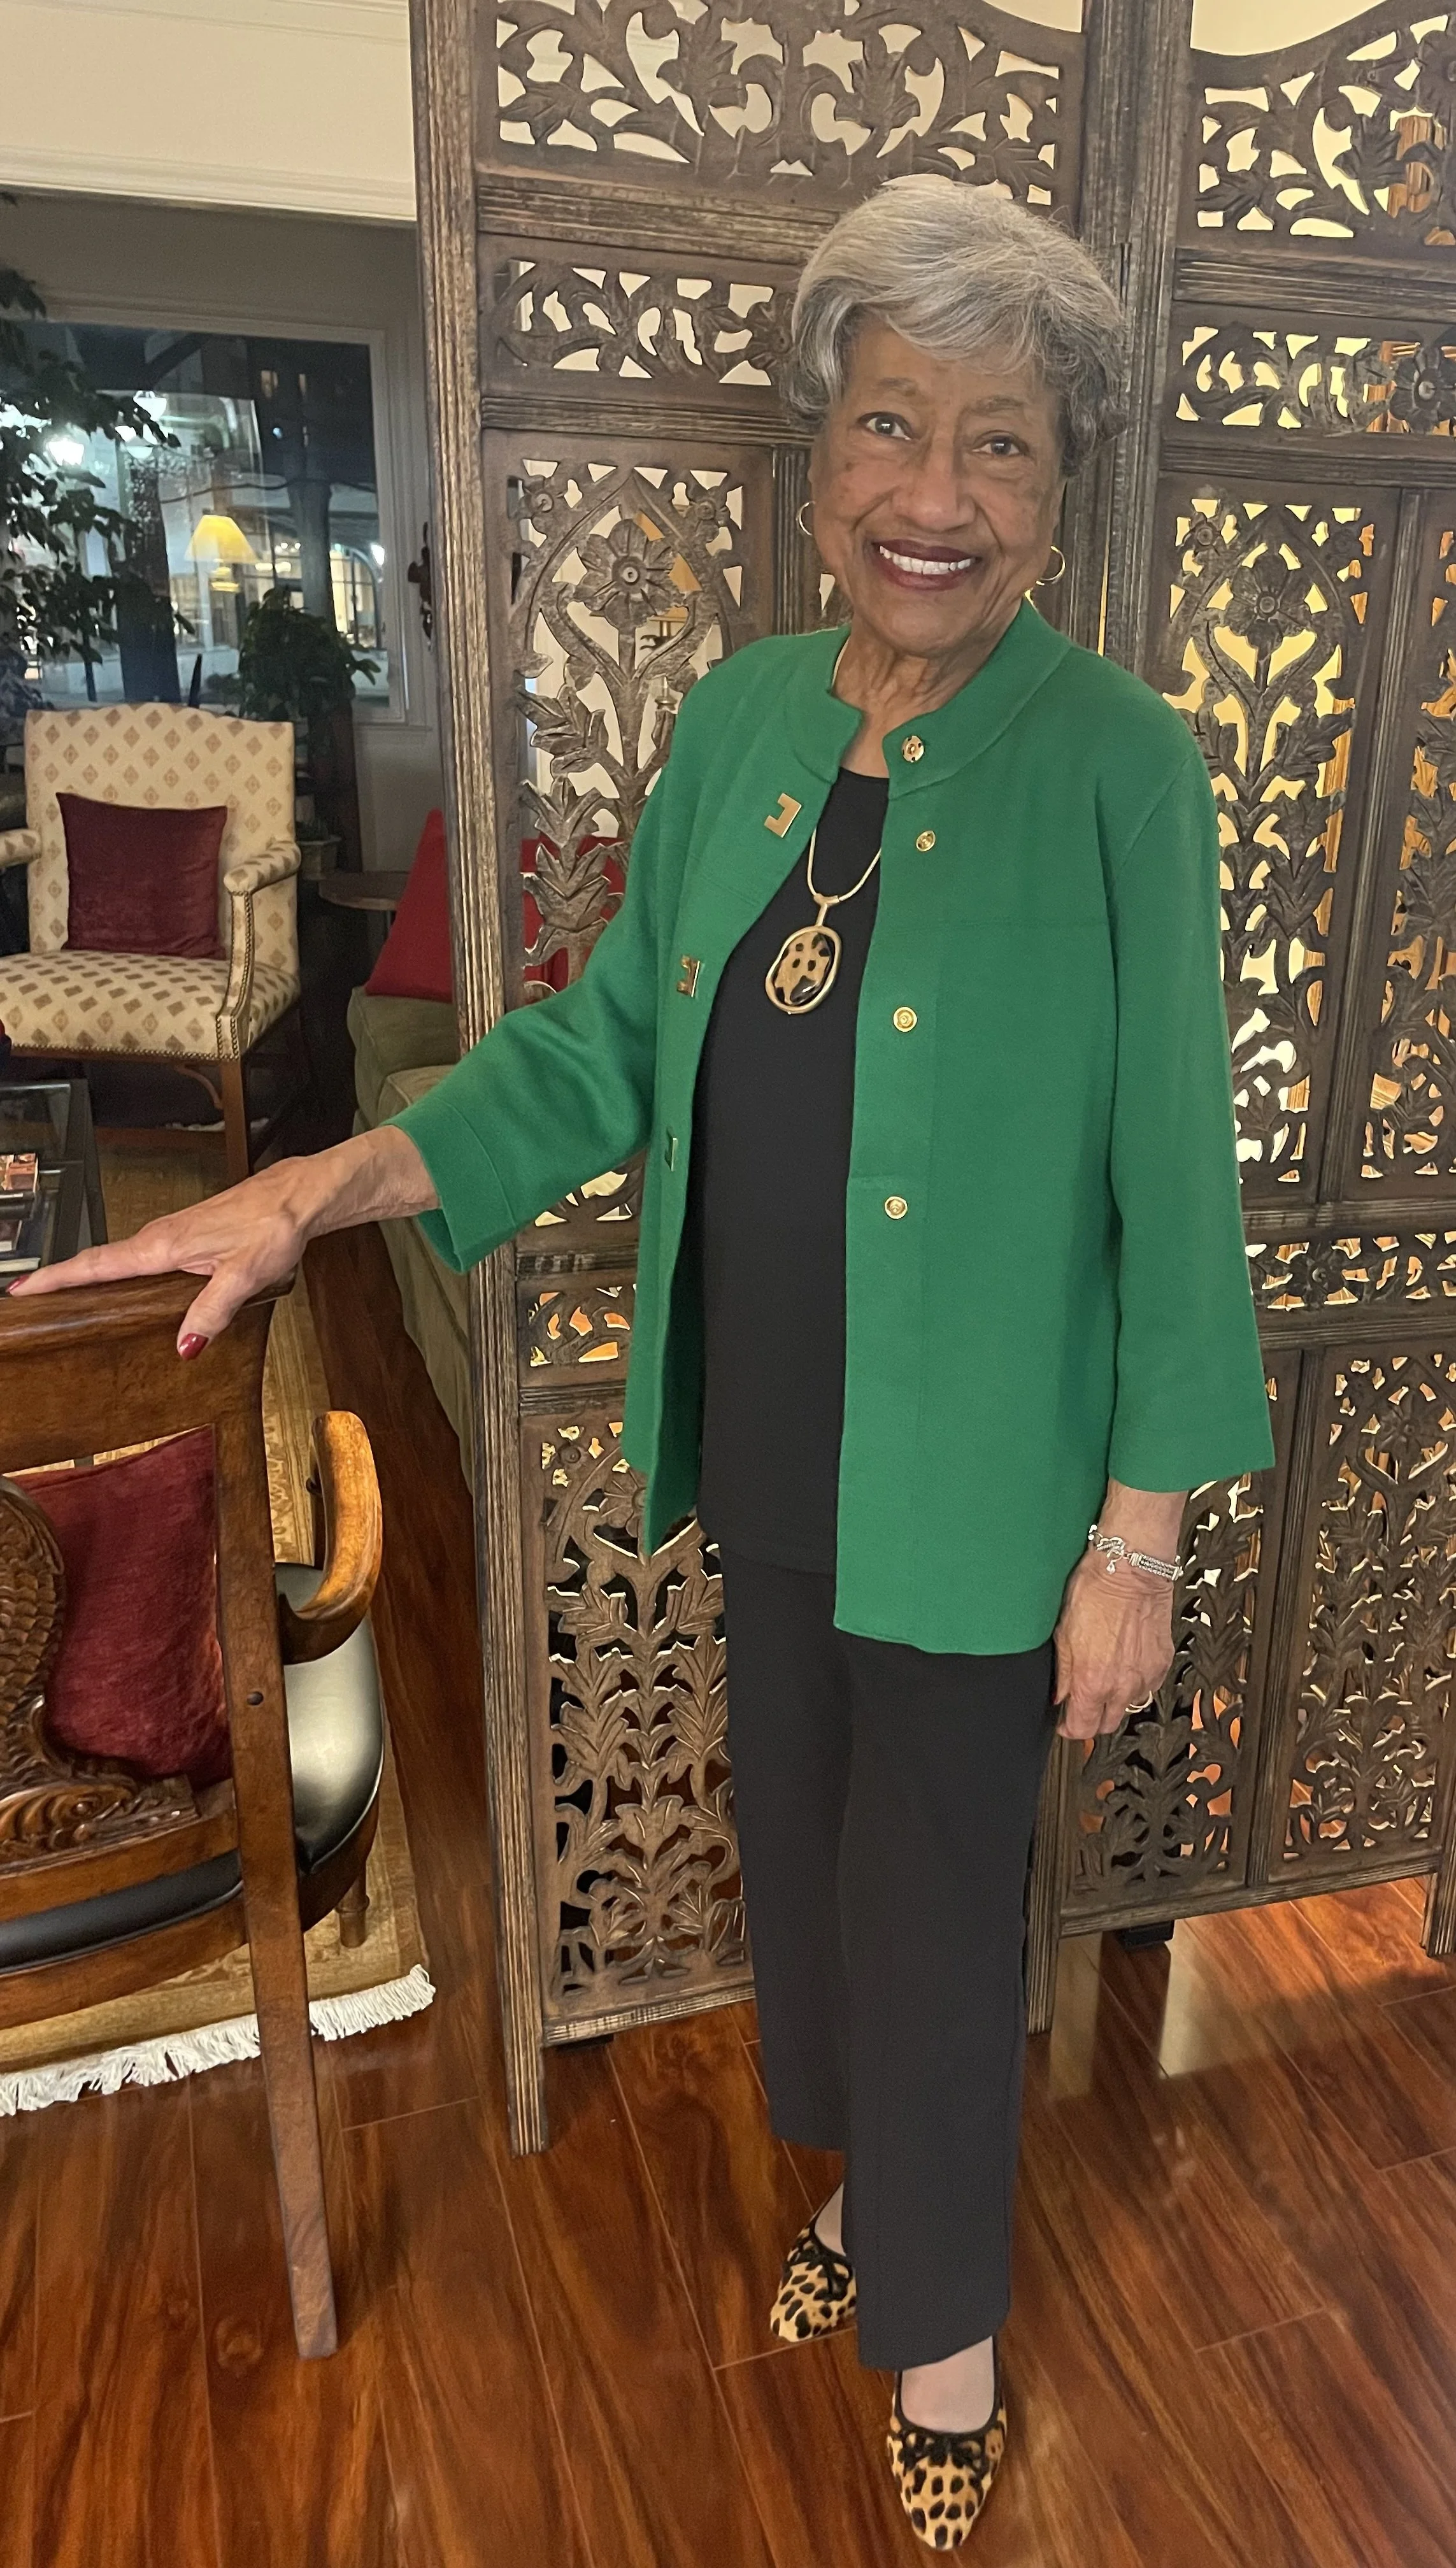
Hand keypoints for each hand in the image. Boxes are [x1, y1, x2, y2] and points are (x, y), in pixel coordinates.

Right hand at [6, 1126, 436, 1356]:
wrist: (302, 1195)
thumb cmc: (277, 1225)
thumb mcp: (247, 1273)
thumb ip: (214, 1309)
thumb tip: (183, 1345)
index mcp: (164, 1247)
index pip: (98, 1266)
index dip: (57, 1279)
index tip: (21, 1291)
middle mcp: (160, 1238)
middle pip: (97, 1263)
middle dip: (58, 1281)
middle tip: (25, 1305)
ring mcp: (171, 1237)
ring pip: (117, 1260)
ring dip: (84, 1277)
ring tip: (54, 1304)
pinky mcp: (186, 1239)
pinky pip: (137, 1259)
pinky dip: (114, 1272)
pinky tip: (115, 1292)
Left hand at [1053, 1548, 1175, 1740]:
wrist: (1130, 1569)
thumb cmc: (1095, 1592)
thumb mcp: (1063, 1634)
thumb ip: (1063, 1673)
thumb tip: (1059, 1696)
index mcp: (1092, 1682)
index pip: (1081, 1728)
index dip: (1069, 1728)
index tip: (1064, 1721)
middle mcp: (1122, 1686)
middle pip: (1107, 1725)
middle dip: (1092, 1719)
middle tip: (1082, 1704)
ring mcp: (1145, 1676)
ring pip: (1128, 1706)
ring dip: (1114, 1701)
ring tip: (1104, 1680)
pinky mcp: (1162, 1663)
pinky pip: (1147, 1687)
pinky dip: (1135, 1684)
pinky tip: (1124, 1666)